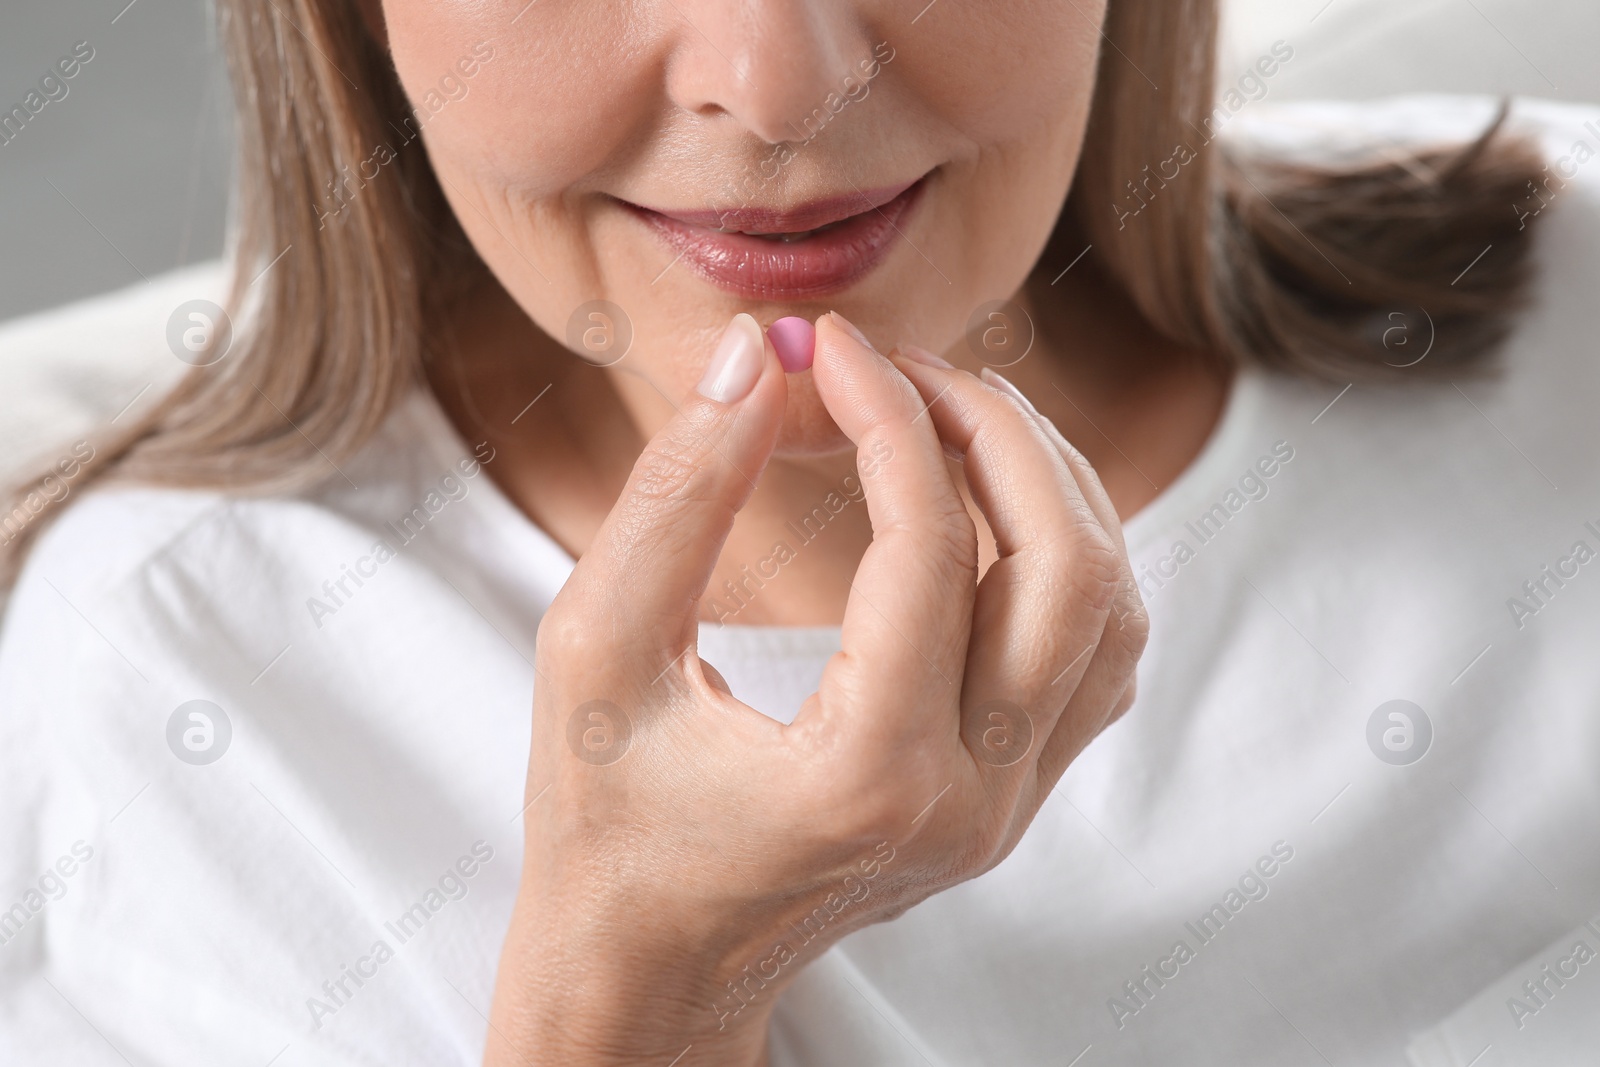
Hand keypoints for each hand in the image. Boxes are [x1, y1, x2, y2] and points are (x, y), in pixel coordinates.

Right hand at [483, 312, 1146, 1065]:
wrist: (649, 969)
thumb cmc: (603, 824)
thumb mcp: (596, 652)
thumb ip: (674, 498)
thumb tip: (752, 358)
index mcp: (866, 775)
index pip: (929, 545)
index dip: (885, 412)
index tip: (822, 345)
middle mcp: (970, 799)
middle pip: (1070, 568)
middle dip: (995, 432)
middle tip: (898, 368)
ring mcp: (1006, 807)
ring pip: (1111, 609)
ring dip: (1048, 487)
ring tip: (946, 418)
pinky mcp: (1012, 799)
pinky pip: (1096, 655)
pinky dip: (1063, 554)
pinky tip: (981, 507)